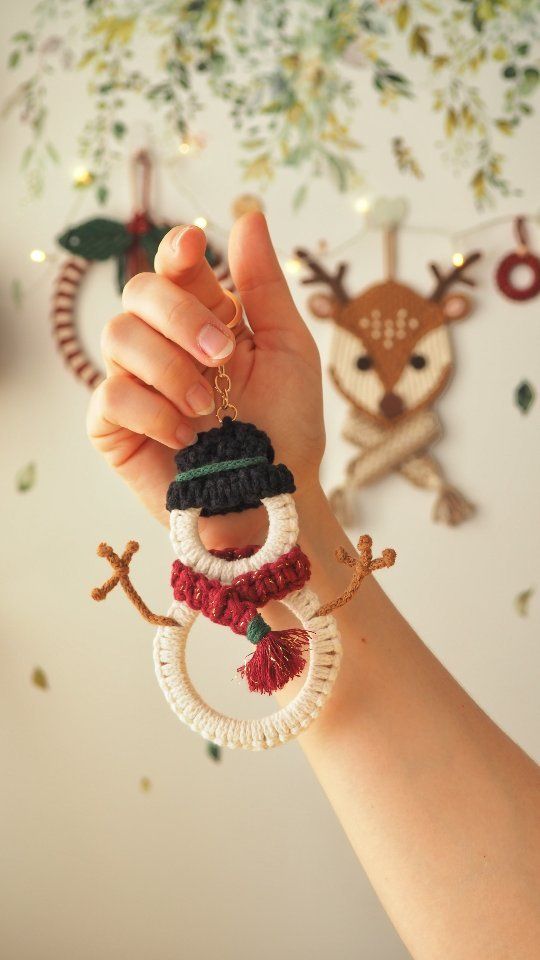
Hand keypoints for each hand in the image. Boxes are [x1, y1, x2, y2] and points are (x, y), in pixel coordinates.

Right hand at [87, 212, 324, 547]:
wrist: (275, 497)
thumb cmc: (287, 427)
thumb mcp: (288, 349)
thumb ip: (264, 285)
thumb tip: (249, 213)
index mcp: (204, 318)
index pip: (173, 265)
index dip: (176, 249)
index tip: (194, 246)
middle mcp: (164, 343)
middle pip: (138, 291)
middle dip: (181, 316)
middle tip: (223, 355)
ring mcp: (135, 383)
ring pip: (117, 335)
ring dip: (169, 367)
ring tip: (208, 406)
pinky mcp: (113, 427)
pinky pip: (109, 396)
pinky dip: (152, 412)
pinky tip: (187, 436)